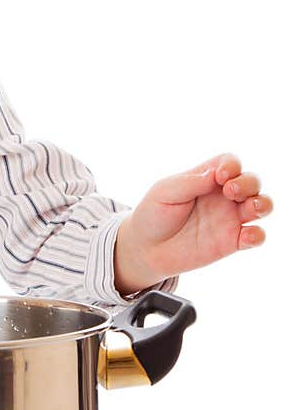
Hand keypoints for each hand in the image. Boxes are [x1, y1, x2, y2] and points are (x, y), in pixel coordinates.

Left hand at [113, 153, 272, 295]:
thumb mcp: (165, 192)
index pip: (230, 162)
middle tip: (230, 191)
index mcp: (206, 178)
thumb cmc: (154, 213)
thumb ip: (190, 182)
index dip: (232, 165)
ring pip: (261, 205)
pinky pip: (256, 236)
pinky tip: (247, 236)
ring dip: (263, 204)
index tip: (220, 176)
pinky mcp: (232, 242)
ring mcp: (229, 218)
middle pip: (251, 181)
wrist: (146, 247)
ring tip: (250, 208)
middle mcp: (222, 196)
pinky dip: (258, 235)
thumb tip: (215, 174)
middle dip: (249, 182)